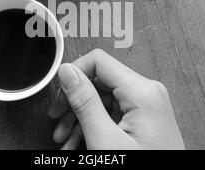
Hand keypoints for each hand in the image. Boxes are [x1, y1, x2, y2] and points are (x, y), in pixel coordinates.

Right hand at [48, 49, 184, 149]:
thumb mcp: (105, 140)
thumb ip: (85, 102)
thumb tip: (68, 72)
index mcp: (142, 92)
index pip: (99, 61)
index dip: (74, 74)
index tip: (59, 93)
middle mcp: (147, 93)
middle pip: (99, 81)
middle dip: (74, 103)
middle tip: (57, 120)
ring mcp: (146, 105)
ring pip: (102, 99)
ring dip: (79, 118)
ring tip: (65, 141)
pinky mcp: (143, 117)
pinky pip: (111, 113)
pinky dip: (93, 126)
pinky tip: (79, 143)